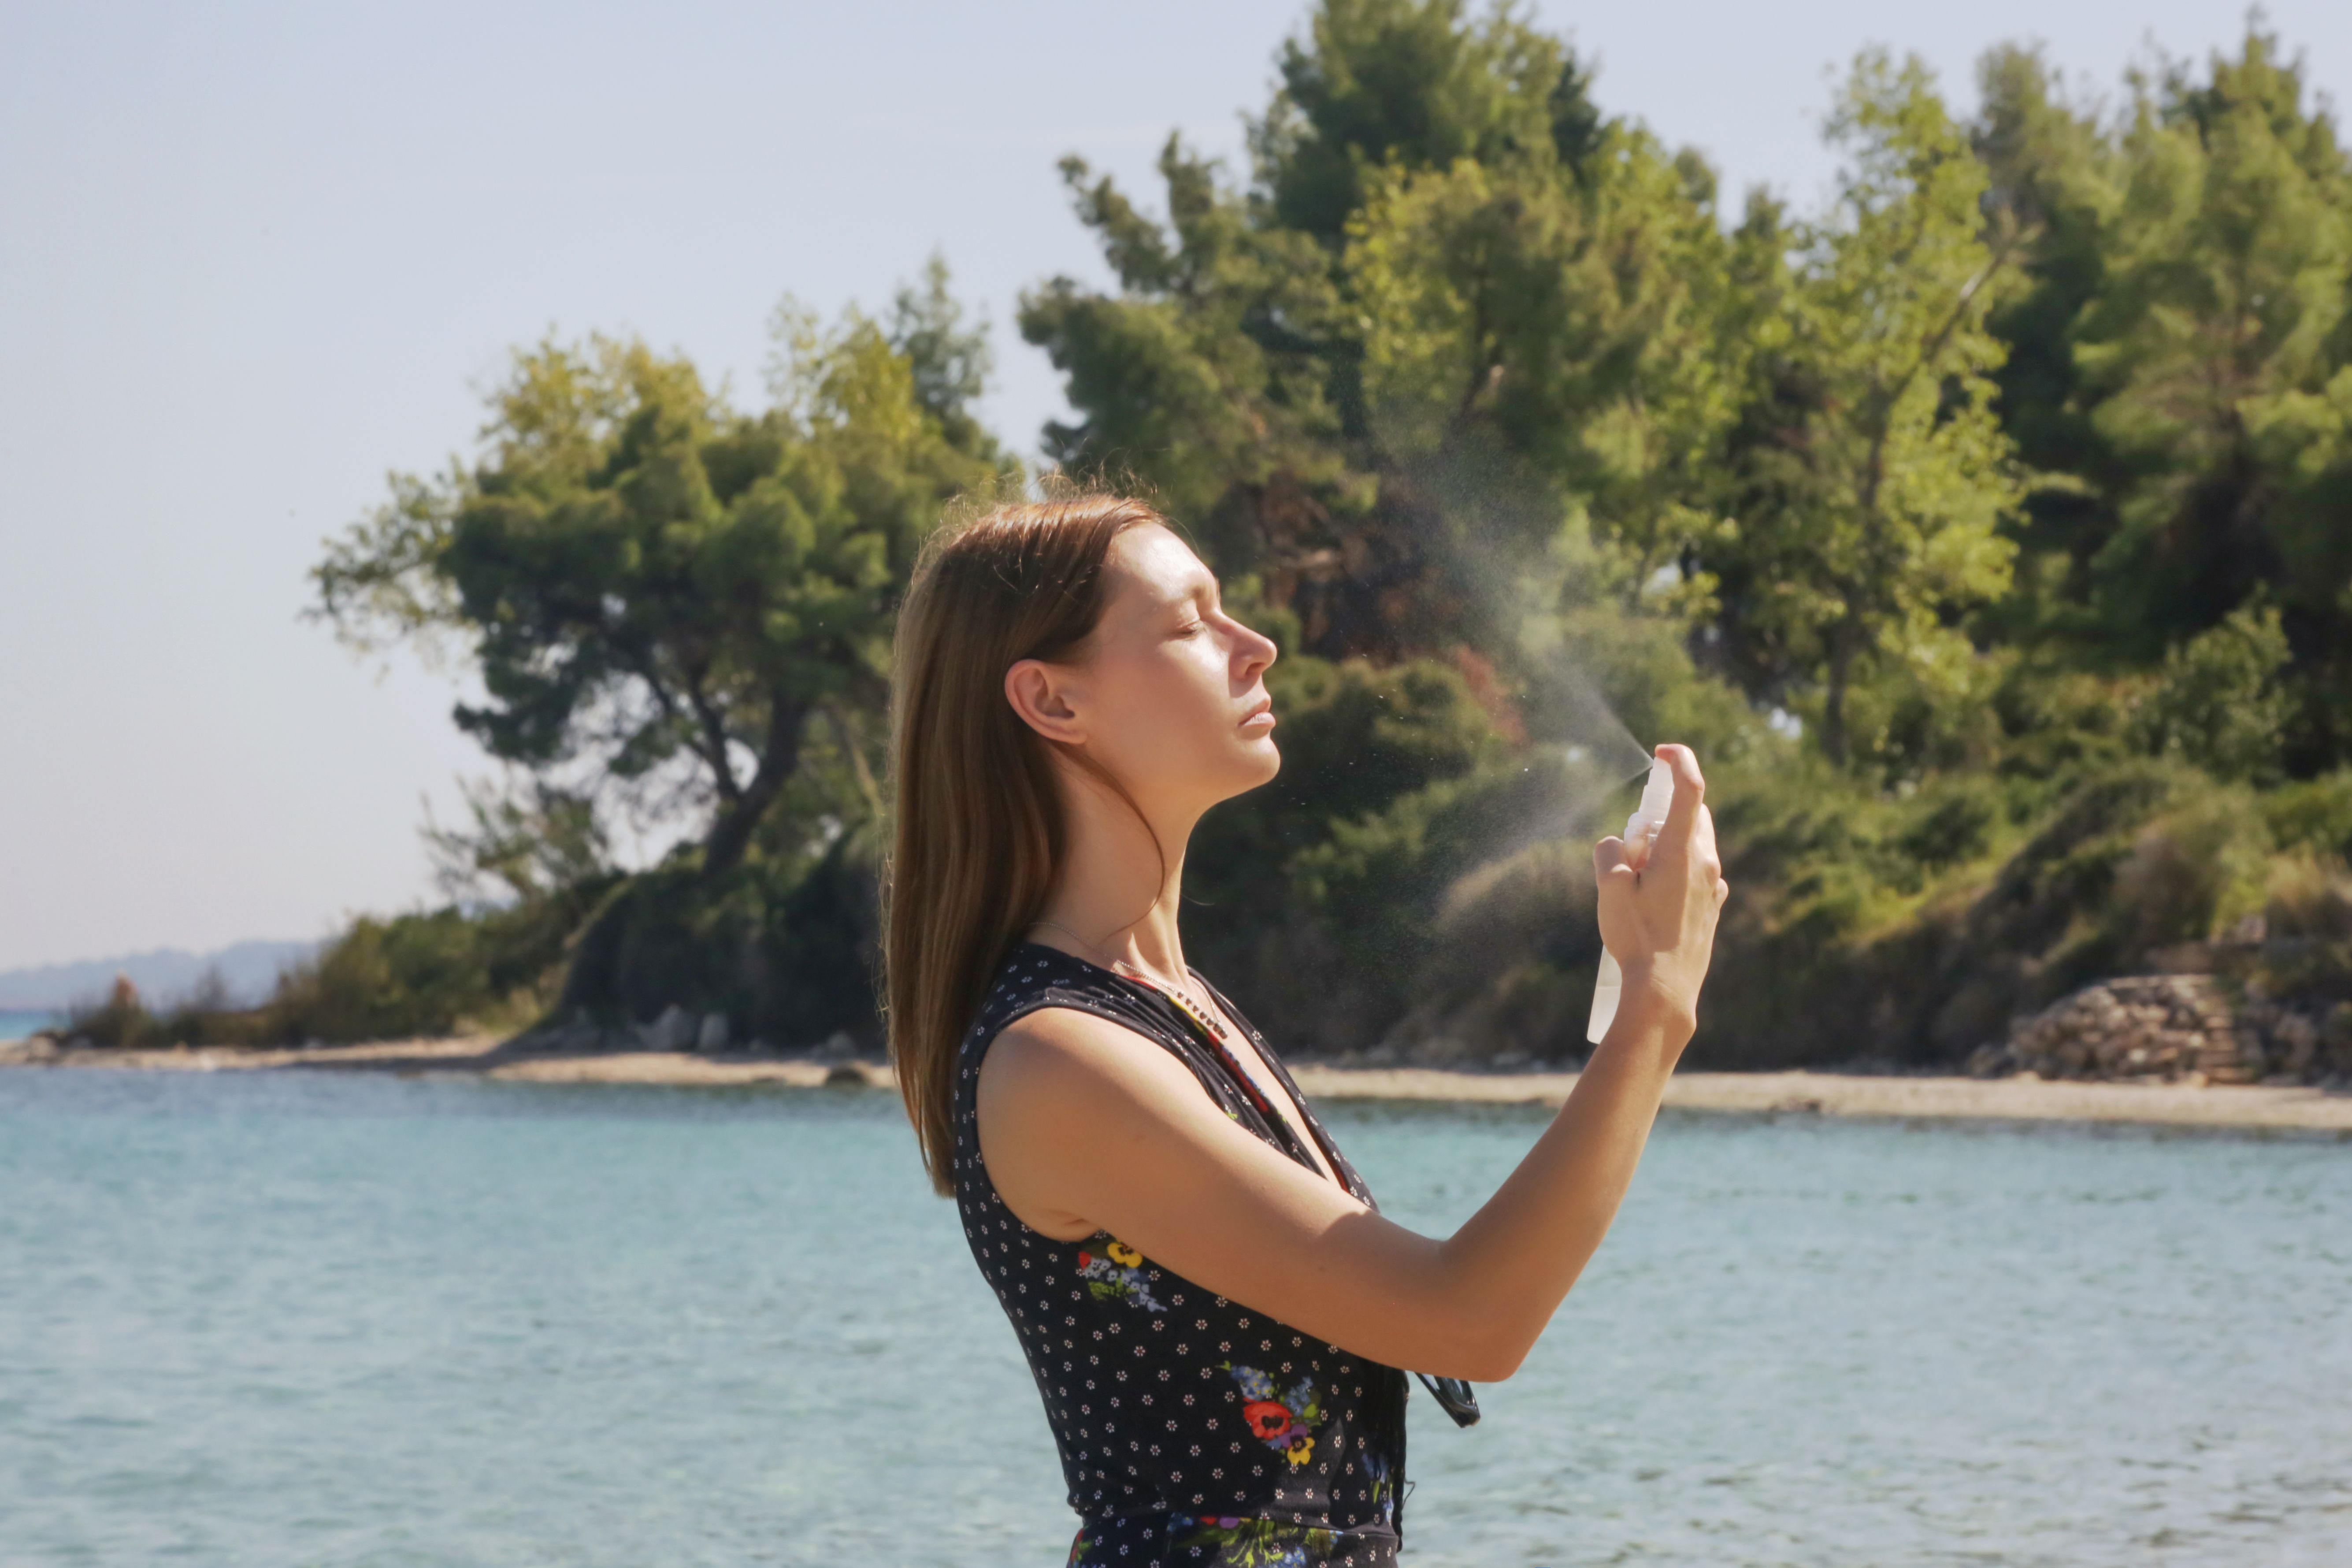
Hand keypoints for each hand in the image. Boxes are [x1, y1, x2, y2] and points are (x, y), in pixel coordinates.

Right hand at [1593, 743, 1727, 1034]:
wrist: (1665, 990)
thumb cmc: (1636, 938)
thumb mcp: (1609, 889)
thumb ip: (1610, 851)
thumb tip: (1620, 844)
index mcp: (1680, 851)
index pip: (1691, 788)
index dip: (1679, 760)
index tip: (1662, 751)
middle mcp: (1705, 862)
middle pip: (1690, 815)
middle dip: (1660, 815)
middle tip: (1631, 844)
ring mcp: (1713, 885)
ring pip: (1694, 843)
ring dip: (1667, 844)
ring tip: (1639, 878)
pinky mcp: (1713, 905)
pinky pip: (1697, 871)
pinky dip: (1677, 869)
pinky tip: (1655, 899)